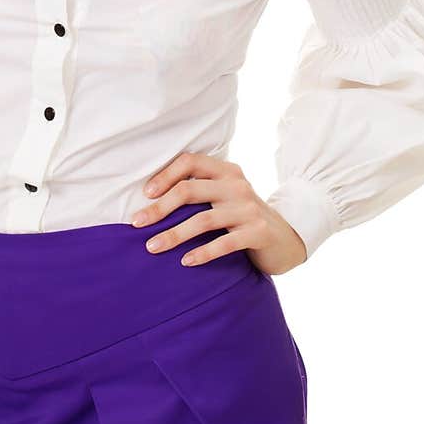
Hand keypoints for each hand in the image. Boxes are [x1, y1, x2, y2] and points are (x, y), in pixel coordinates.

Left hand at [130, 151, 307, 275]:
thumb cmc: (243, 216)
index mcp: (226, 171)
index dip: (165, 175)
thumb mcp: (226, 195)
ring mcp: (249, 209)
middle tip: (136, 224)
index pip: (190, 162)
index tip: (145, 194)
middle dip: (159, 209)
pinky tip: (185, 262)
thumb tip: (151, 198)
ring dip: (173, 235)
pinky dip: (202, 253)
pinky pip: (225, 243)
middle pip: (189, 191)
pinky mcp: (258, 232)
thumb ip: (201, 189)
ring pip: (203, 220)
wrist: (286, 238)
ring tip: (153, 247)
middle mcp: (237, 185)